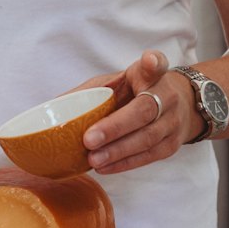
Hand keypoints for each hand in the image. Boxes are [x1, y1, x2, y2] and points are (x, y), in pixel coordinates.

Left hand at [78, 50, 196, 173]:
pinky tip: (105, 166)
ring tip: (93, 158)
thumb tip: (51, 108)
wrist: (177, 107)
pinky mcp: (171, 145)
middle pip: (145, 110)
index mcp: (151, 75)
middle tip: (89, 139)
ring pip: (147, 138)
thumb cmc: (135, 92)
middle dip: (116, 126)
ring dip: (118, 151)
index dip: (153, 62)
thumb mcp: (115, 83)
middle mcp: (167, 95)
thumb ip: (91, 92)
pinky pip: (148, 156)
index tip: (149, 61)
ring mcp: (172, 122)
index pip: (156, 64)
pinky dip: (125, 163)